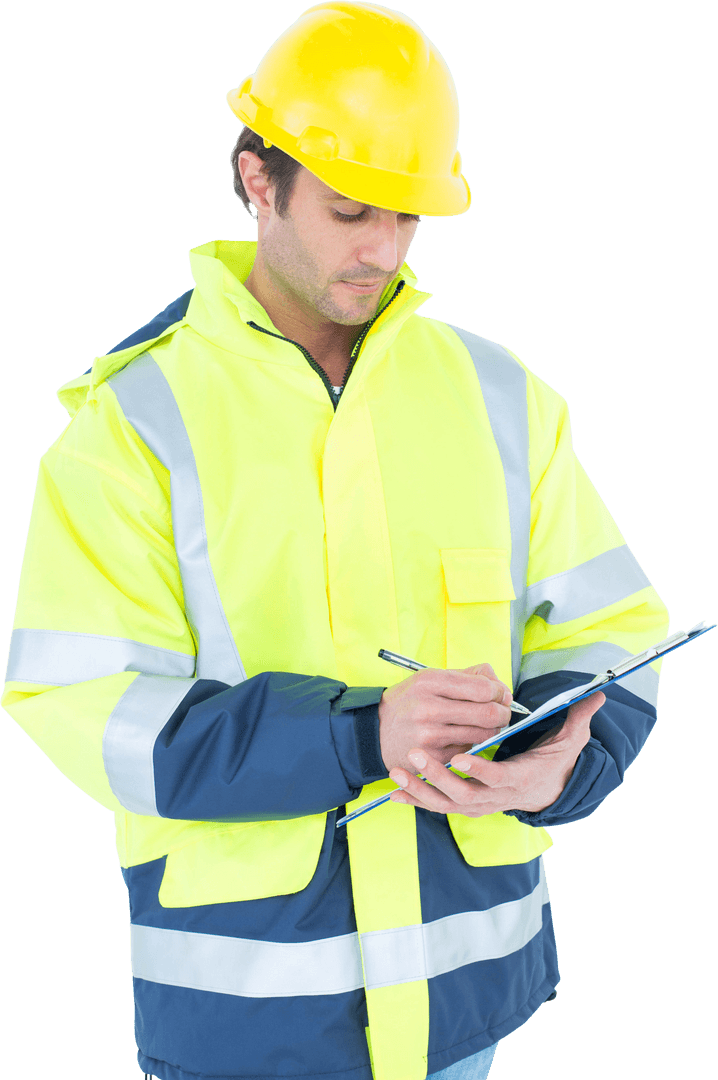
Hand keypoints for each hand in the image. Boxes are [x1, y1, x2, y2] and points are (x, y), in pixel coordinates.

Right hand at [378, 663, 512, 773]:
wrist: (374, 732)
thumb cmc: (408, 703)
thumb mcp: (429, 679)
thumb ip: (466, 676)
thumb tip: (499, 685)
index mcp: (430, 682)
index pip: (483, 688)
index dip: (499, 692)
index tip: (500, 694)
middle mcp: (429, 708)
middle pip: (489, 713)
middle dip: (503, 713)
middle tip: (502, 712)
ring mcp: (431, 735)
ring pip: (483, 734)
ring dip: (491, 730)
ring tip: (483, 724)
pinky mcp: (433, 757)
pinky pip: (469, 750)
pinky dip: (472, 744)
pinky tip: (462, 737)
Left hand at [387, 691, 605, 816]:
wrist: (545, 794)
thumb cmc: (552, 764)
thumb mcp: (569, 744)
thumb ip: (578, 719)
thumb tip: (597, 696)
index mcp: (518, 780)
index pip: (498, 778)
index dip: (480, 770)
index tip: (461, 756)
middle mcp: (495, 799)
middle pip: (464, 794)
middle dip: (437, 776)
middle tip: (415, 754)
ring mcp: (478, 806)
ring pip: (445, 804)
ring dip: (419, 789)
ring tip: (396, 772)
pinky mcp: (465, 807)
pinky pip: (437, 806)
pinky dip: (416, 799)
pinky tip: (394, 791)